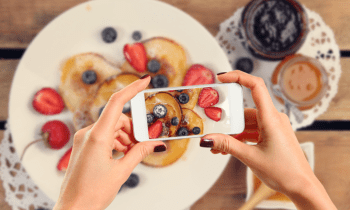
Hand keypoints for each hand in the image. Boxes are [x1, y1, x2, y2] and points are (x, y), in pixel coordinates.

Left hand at [54, 75, 165, 209]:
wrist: (73, 209)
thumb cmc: (91, 193)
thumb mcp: (121, 172)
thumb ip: (139, 153)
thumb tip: (155, 143)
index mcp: (97, 136)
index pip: (116, 103)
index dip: (132, 89)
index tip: (145, 81)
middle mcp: (88, 133)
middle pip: (118, 119)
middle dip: (133, 129)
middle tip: (143, 144)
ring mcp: (85, 139)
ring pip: (112, 128)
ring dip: (126, 138)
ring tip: (131, 155)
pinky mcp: (84, 145)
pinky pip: (105, 136)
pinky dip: (117, 142)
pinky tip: (122, 155)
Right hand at [200, 71, 335, 209]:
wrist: (301, 186)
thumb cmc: (285, 172)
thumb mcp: (250, 157)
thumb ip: (227, 145)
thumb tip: (207, 139)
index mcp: (271, 118)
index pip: (256, 86)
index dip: (238, 77)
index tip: (222, 78)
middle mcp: (273, 118)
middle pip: (245, 110)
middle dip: (228, 120)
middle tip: (212, 126)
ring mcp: (273, 126)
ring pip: (247, 123)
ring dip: (233, 133)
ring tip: (218, 145)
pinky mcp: (272, 134)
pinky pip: (252, 130)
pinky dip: (240, 137)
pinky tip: (228, 148)